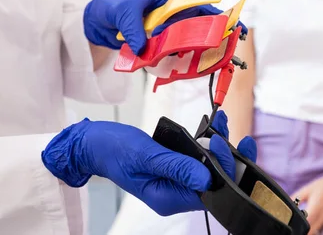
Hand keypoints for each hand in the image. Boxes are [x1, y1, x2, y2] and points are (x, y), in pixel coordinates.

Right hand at [41, 110, 256, 215]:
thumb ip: (177, 166)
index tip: (220, 144)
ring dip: (218, 146)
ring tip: (221, 124)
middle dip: (226, 158)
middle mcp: (176, 193)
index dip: (222, 170)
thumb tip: (206, 177)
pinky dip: (207, 141)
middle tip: (226, 134)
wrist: (96, 143)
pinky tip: (213, 124)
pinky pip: (197, 157)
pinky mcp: (176, 166)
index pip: (207, 191)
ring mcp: (176, 180)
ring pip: (209, 167)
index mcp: (168, 198)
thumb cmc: (114, 149)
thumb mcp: (146, 155)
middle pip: (213, 181)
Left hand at [83, 0, 247, 54]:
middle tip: (222, 51)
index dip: (214, 15)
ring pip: (187, 38)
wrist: (97, 20)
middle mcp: (172, 6)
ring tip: (202, 63)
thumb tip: (144, 48)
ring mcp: (168, 23)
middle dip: (208, 36)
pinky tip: (182, 67)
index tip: (230, 25)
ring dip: (190, 50)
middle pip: (197, 22)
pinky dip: (177, 58)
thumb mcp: (123, 14)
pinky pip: (175, 49)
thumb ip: (135, 29)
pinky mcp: (162, 38)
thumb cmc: (111, 8)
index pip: (196, 2)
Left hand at [291, 171, 322, 233]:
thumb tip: (286, 204)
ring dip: (306, 229)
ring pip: (314, 231)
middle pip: (310, 232)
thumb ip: (295, 198)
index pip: (305, 226)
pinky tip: (306, 220)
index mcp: (315, 210)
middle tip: (292, 227)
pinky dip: (312, 227)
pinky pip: (319, 227)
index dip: (297, 229)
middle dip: (301, 231)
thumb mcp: (307, 190)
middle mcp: (322, 217)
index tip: (290, 228)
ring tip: (298, 222)